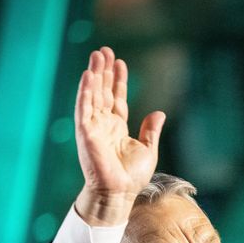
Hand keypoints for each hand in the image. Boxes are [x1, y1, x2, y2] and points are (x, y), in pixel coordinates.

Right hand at [73, 46, 165, 225]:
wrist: (120, 193)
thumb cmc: (131, 176)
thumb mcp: (147, 149)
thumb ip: (150, 130)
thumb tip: (159, 112)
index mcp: (117, 127)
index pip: (116, 98)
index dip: (117, 80)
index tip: (119, 62)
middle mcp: (103, 124)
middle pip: (102, 91)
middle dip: (103, 70)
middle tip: (103, 50)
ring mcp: (93, 127)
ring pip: (92, 94)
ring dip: (94, 74)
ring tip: (97, 54)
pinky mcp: (85, 132)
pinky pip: (84, 108)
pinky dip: (85, 91)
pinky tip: (89, 75)